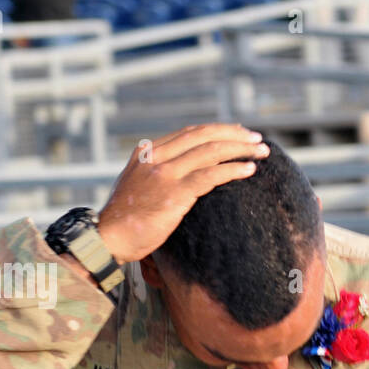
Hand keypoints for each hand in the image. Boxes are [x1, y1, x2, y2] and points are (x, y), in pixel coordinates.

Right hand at [97, 124, 268, 263]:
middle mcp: (157, 156)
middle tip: (257, 139)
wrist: (107, 237)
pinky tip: (249, 170)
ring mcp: (165, 173)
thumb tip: (181, 173)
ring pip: (211, 151)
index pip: (189, 133)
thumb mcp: (137, 185)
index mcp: (148, 151)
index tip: (238, 132)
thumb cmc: (124, 219)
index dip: (217, 130)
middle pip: (203, 136)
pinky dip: (233, 170)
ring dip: (240, 149)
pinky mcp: (174, 193)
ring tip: (261, 152)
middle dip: (234, 135)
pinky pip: (211, 175)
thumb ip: (156, 173)